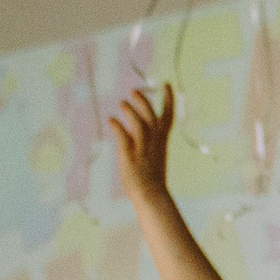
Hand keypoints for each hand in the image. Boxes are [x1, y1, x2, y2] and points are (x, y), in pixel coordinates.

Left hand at [107, 85, 174, 203]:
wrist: (151, 195)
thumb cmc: (151, 179)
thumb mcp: (153, 156)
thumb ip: (147, 141)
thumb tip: (136, 130)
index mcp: (161, 141)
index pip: (167, 117)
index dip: (168, 100)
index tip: (166, 84)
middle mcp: (154, 142)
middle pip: (151, 117)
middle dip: (144, 103)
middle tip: (134, 91)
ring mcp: (142, 149)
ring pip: (139, 126)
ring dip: (131, 113)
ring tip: (122, 103)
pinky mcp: (130, 156)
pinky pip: (124, 138)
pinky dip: (118, 128)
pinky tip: (111, 120)